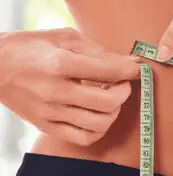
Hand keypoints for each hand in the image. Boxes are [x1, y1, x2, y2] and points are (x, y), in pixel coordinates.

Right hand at [0, 27, 140, 146]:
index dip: (131, 71)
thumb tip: (130, 62)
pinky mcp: (46, 126)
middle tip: (121, 82)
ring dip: (114, 111)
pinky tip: (97, 114)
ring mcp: (50, 113)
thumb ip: (99, 51)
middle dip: (124, 92)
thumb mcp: (64, 37)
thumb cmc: (30, 46)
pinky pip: (83, 138)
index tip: (138, 69)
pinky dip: (99, 128)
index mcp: (60, 64)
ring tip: (109, 98)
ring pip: (99, 123)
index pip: (109, 71)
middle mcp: (56, 92)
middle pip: (108, 102)